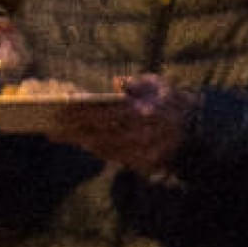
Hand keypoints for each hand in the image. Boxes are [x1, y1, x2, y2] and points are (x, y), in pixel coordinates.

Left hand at [28, 75, 188, 176]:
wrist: (198, 130)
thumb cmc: (173, 101)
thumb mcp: (160, 85)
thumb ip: (138, 83)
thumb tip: (117, 82)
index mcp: (146, 113)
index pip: (106, 113)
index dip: (82, 112)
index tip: (61, 108)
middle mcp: (143, 135)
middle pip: (100, 134)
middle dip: (73, 131)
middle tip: (50, 127)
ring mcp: (143, 153)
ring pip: (104, 149)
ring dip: (80, 142)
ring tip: (58, 134)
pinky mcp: (144, 164)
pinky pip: (114, 158)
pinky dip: (96, 150)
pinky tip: (81, 142)